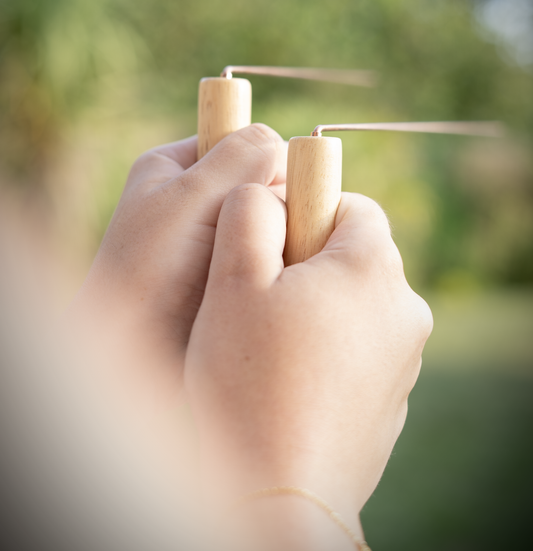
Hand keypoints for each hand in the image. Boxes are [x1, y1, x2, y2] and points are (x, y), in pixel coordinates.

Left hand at [67, 125, 286, 409]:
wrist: (130, 352)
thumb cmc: (149, 270)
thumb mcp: (191, 198)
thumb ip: (238, 158)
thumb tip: (281, 141)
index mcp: (173, 167)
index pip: (240, 143)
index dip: (266, 162)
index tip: (275, 193)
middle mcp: (191, 199)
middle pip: (258, 184)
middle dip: (275, 207)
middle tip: (278, 237)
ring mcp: (210, 239)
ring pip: (268, 223)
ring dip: (280, 239)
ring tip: (280, 264)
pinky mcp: (227, 273)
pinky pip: (267, 256)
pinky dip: (277, 266)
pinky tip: (280, 282)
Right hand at [185, 184, 432, 545]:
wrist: (279, 494)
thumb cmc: (248, 381)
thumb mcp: (232, 279)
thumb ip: (250, 211)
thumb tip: (269, 192)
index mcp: (372, 267)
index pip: (351, 204)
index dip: (304, 211)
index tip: (268, 245)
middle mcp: (404, 308)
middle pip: (356, 254)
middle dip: (307, 262)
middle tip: (259, 298)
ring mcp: (404, 358)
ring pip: (356, 303)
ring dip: (317, 308)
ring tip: (268, 346)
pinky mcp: (393, 398)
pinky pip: (360, 350)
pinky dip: (329, 351)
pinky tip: (288, 383)